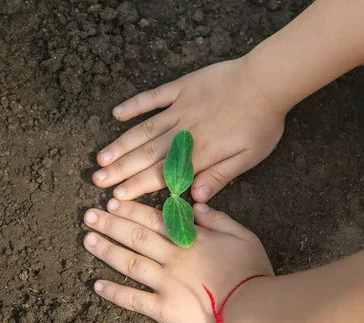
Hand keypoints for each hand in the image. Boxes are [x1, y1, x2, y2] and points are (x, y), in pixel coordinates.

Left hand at [83, 199, 273, 322]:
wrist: (252, 309)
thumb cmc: (251, 271)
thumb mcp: (242, 235)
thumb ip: (218, 219)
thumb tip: (196, 205)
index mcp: (189, 239)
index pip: (154, 219)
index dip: (131, 210)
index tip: (112, 201)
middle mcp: (171, 257)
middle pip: (135, 237)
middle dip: (110, 224)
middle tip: (89, 215)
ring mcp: (164, 283)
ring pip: (129, 262)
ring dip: (106, 250)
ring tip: (87, 240)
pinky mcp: (163, 309)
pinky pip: (133, 299)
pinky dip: (114, 292)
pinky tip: (97, 285)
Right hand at [93, 57, 285, 202]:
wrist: (266, 82)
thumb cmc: (261, 123)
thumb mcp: (248, 158)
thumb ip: (220, 177)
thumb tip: (196, 198)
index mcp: (199, 153)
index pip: (163, 174)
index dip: (138, 186)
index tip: (117, 196)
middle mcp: (183, 133)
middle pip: (146, 154)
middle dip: (120, 169)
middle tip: (97, 180)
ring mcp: (180, 108)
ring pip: (144, 129)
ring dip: (121, 144)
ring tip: (102, 157)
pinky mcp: (181, 88)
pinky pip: (153, 97)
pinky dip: (134, 105)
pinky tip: (117, 114)